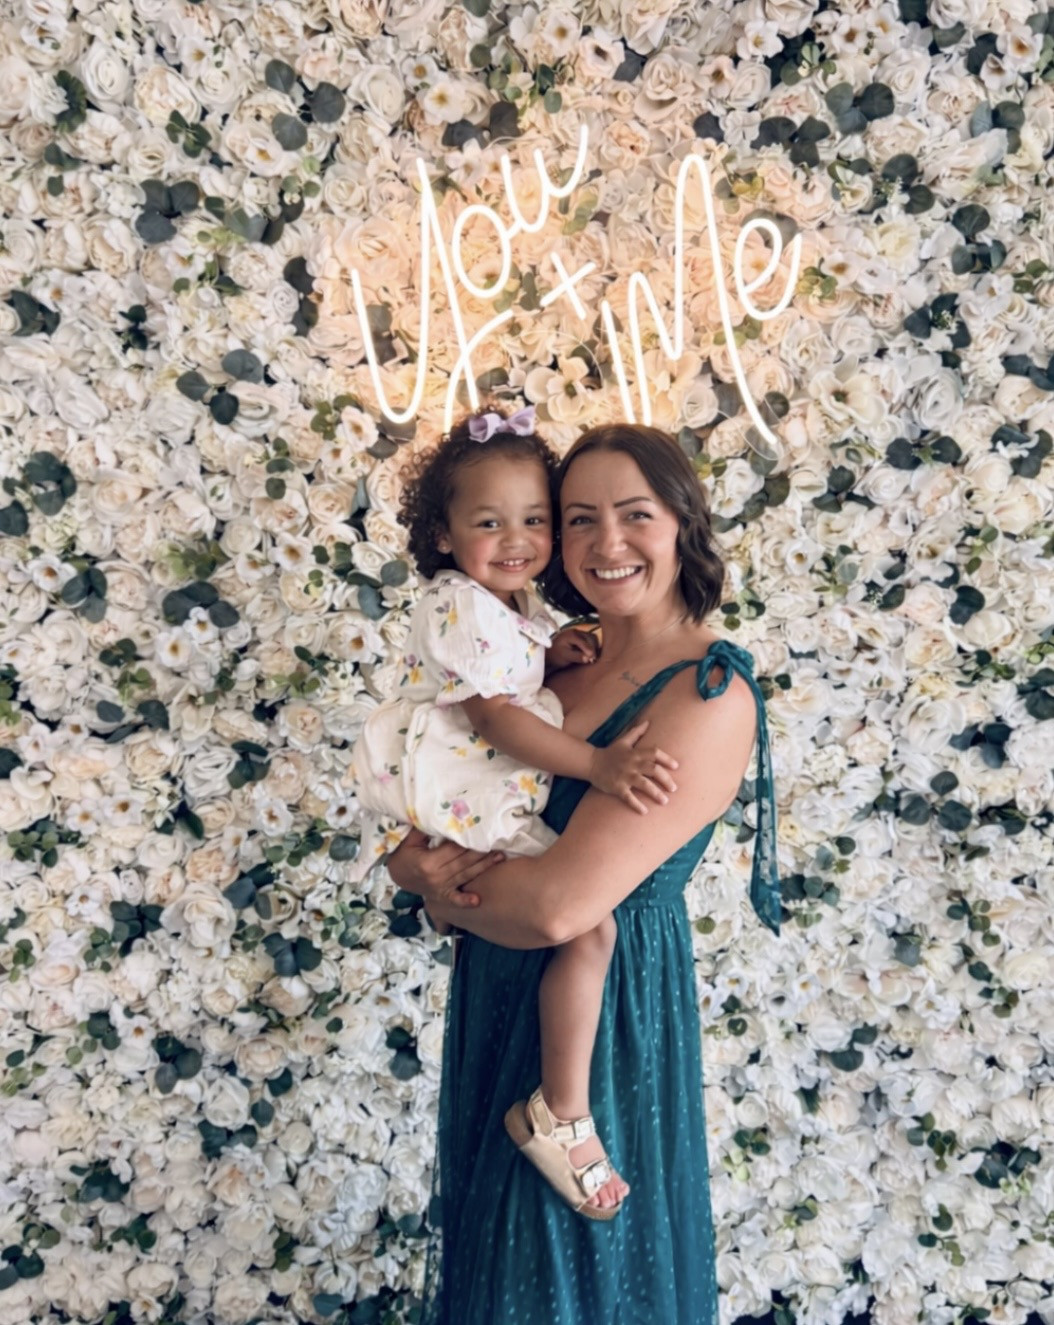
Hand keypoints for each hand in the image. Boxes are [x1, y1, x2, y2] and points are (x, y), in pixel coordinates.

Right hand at [386, 828, 501, 917]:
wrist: (396, 875)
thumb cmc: (403, 853)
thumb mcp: (410, 839)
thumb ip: (425, 829)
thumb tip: (443, 815)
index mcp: (428, 862)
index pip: (454, 849)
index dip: (469, 841)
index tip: (483, 831)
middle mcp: (436, 876)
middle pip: (463, 862)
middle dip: (482, 853)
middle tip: (498, 843)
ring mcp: (439, 888)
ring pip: (465, 876)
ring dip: (483, 867)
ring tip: (499, 857)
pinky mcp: (441, 896)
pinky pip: (454, 900)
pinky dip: (465, 901)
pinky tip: (477, 900)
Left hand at [546, 627, 598, 673]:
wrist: (550, 653)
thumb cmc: (556, 655)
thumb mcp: (565, 657)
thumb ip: (577, 656)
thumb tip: (588, 658)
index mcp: (571, 634)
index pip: (584, 642)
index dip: (589, 650)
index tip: (592, 659)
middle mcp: (576, 631)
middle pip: (590, 638)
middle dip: (593, 648)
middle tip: (594, 659)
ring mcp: (578, 633)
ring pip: (592, 638)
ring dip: (594, 647)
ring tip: (593, 657)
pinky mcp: (580, 636)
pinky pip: (590, 639)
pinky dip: (592, 646)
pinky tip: (591, 654)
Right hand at [587, 720, 678, 813]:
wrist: (591, 763)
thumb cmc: (610, 753)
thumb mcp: (623, 741)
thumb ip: (636, 732)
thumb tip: (648, 721)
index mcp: (635, 753)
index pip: (654, 753)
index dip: (666, 759)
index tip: (676, 767)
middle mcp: (631, 764)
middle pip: (653, 770)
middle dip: (666, 779)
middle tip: (674, 788)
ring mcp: (624, 776)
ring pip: (644, 784)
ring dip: (655, 793)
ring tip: (665, 801)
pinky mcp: (616, 787)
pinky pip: (628, 797)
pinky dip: (636, 805)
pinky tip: (645, 811)